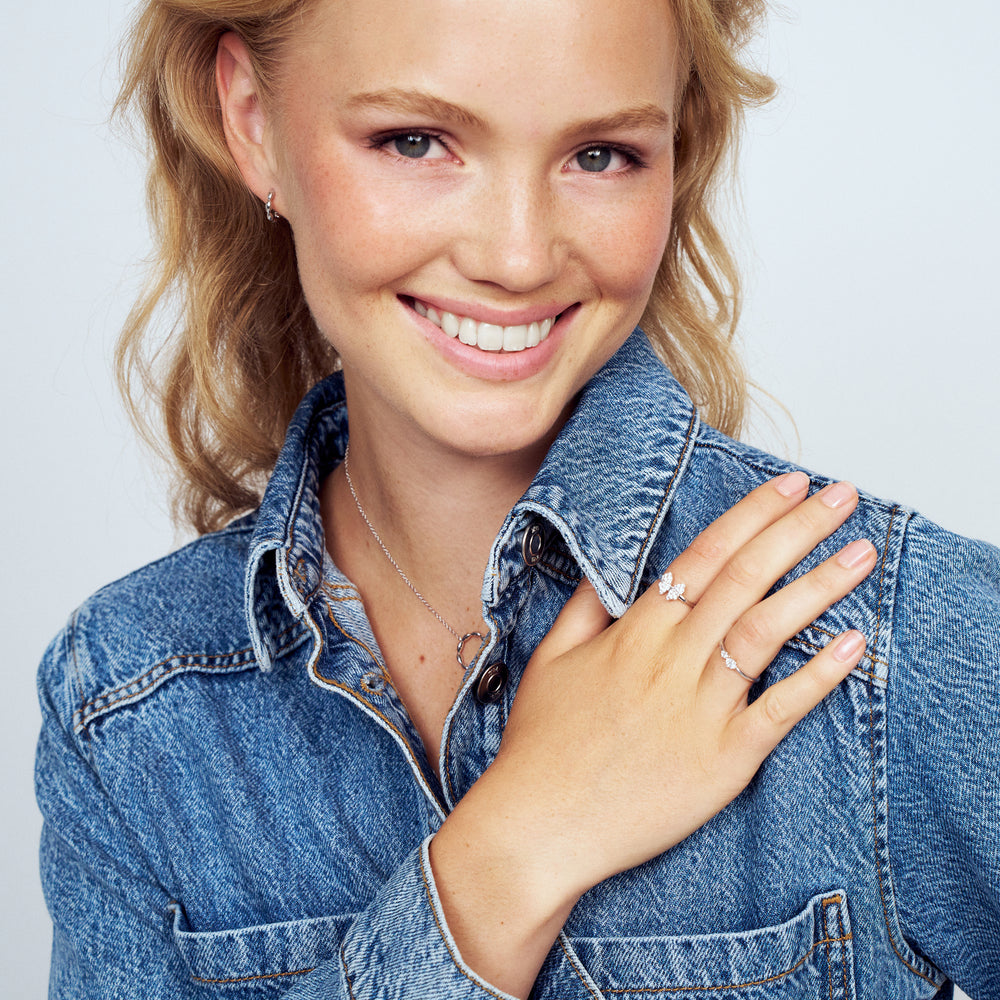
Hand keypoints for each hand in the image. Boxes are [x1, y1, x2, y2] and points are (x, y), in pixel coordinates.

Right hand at [430, 471, 875, 995]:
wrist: (541, 824)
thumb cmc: (542, 743)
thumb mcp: (550, 659)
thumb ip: (584, 608)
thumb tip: (609, 568)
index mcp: (635, 631)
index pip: (705, 555)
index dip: (752, 514)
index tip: (789, 483)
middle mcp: (673, 659)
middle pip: (746, 578)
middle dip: (798, 528)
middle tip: (842, 494)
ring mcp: (702, 708)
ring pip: (769, 631)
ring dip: (820, 586)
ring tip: (861, 551)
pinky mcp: (726, 758)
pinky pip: (781, 709)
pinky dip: (820, 676)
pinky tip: (856, 643)